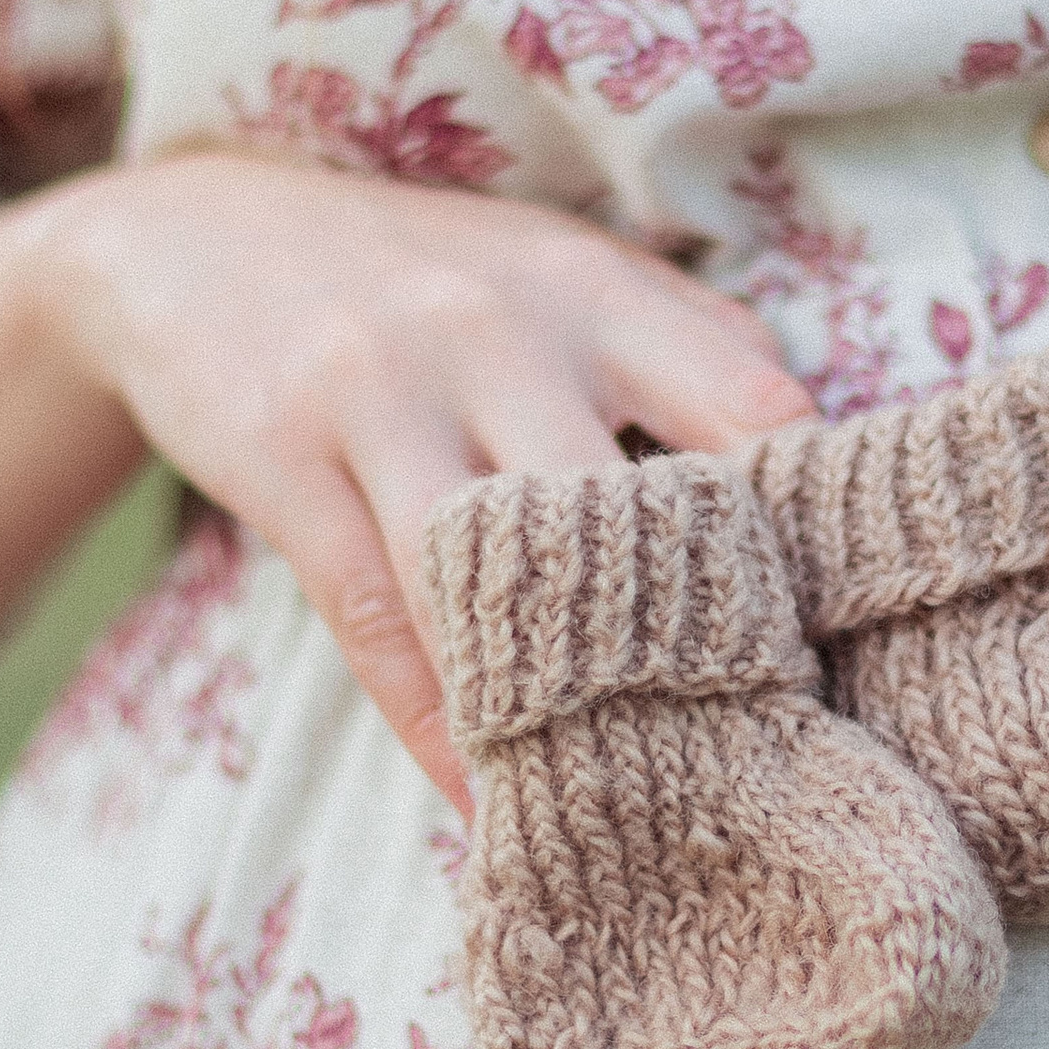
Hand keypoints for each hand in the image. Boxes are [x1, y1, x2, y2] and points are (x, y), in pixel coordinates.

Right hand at [37, 151, 813, 804]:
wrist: (190, 234)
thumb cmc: (422, 281)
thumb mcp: (555, 277)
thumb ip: (682, 353)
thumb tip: (817, 461)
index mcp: (601, 288)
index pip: (756, 407)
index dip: (816, 535)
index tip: (859, 649)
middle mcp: (506, 328)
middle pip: (637, 505)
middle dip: (705, 639)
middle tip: (765, 766)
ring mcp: (387, 387)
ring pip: (500, 575)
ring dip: (563, 706)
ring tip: (630, 814)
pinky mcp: (286, 454)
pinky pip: (379, 620)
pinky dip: (437, 725)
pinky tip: (483, 805)